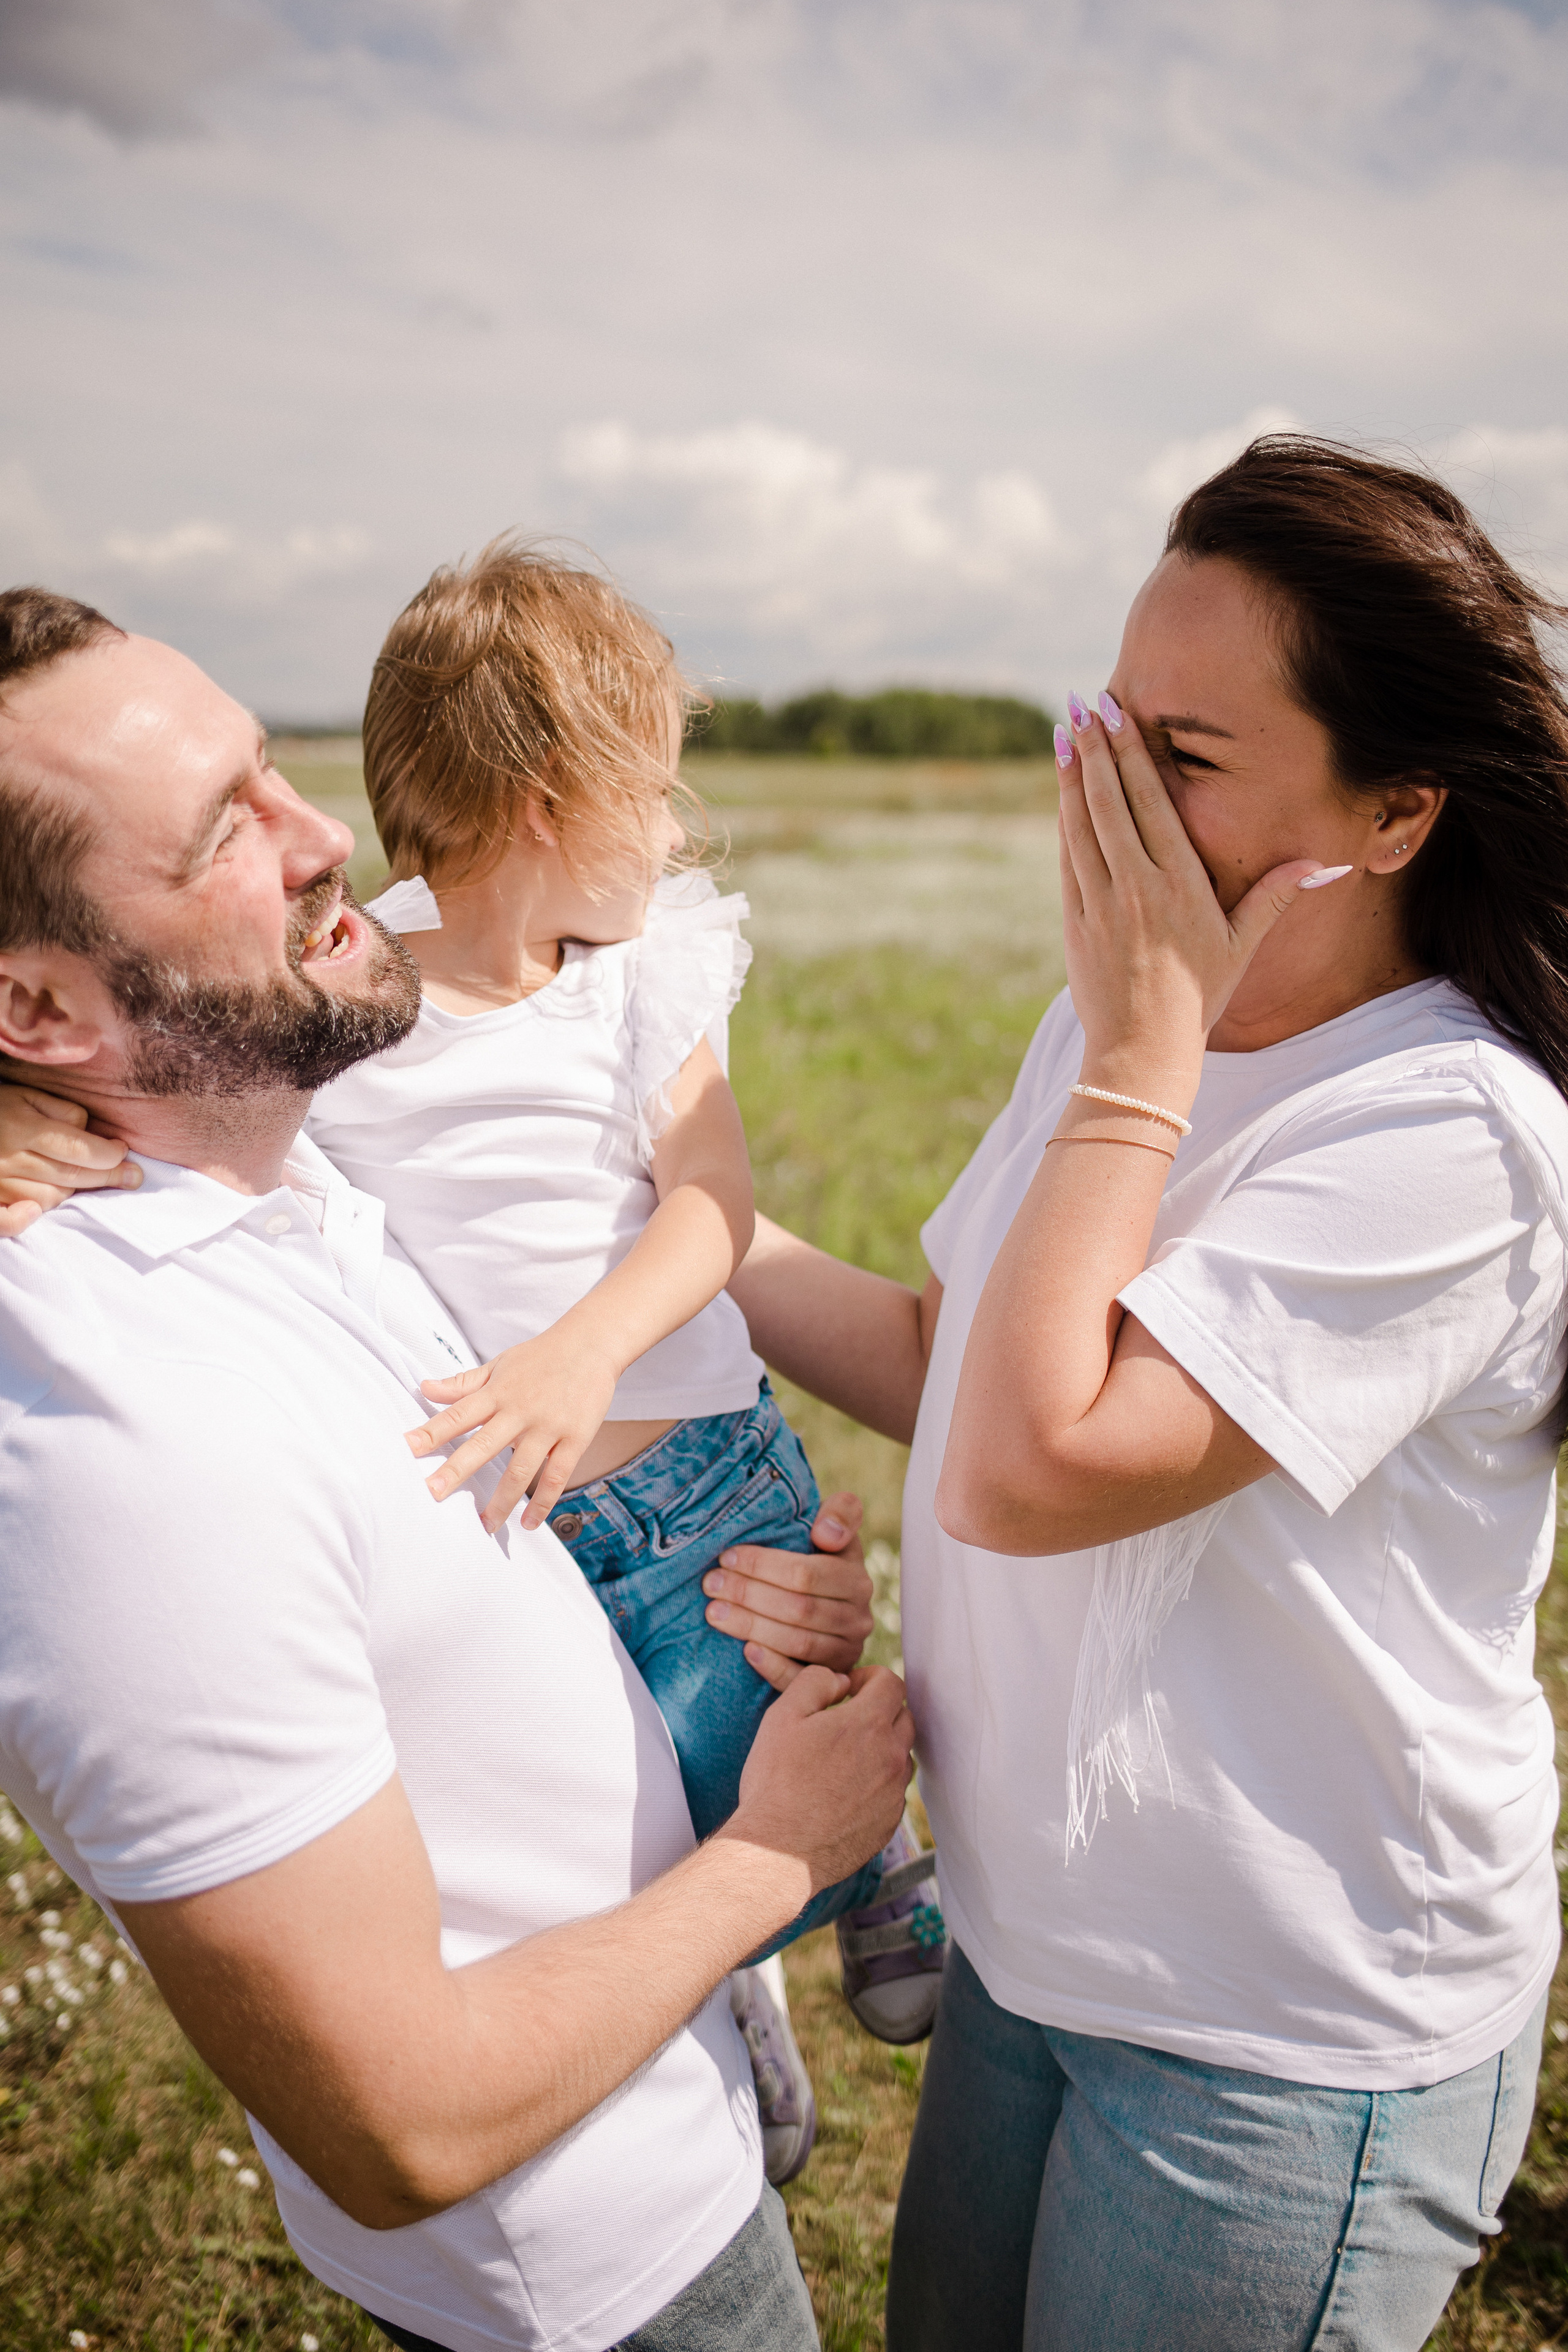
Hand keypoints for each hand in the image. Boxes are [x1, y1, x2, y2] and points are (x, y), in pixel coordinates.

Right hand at [0, 1082, 140, 1233]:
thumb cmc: (1, 1108)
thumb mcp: (30, 1096)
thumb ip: (65, 1114)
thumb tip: (98, 1139)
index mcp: (22, 1128)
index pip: (77, 1149)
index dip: (108, 1154)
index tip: (123, 1152)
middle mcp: (8, 1159)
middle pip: (70, 1177)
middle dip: (107, 1177)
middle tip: (132, 1176)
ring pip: (50, 1198)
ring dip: (74, 1190)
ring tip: (84, 1177)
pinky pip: (15, 1219)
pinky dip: (33, 1214)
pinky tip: (43, 1208)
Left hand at [408, 1323, 621, 1533]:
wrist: (592, 1343)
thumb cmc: (541, 1356)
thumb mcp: (499, 1365)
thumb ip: (463, 1383)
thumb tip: (423, 1388)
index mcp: (497, 1392)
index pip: (458, 1414)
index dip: (432, 1431)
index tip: (408, 1448)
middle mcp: (520, 1411)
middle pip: (483, 1445)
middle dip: (457, 1471)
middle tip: (434, 1494)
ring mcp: (548, 1427)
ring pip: (521, 1470)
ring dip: (502, 1501)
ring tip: (486, 1525)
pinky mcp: (575, 1438)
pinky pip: (556, 1476)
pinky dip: (543, 1502)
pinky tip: (529, 1522)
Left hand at [702, 1490, 873, 1688]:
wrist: (823, 1603)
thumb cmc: (817, 1560)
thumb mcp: (833, 1529)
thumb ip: (841, 1513)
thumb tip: (827, 1533)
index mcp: (856, 1579)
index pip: (806, 1574)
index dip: (763, 1566)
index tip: (727, 1556)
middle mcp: (858, 1619)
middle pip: (799, 1610)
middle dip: (748, 1595)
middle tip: (711, 1584)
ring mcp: (847, 1652)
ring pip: (799, 1643)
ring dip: (752, 1627)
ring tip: (714, 1613)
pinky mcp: (830, 1679)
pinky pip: (802, 1678)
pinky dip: (773, 1666)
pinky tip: (746, 1652)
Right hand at [725, 1662, 913, 1893]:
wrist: (779, 1851)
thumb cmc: (776, 1781)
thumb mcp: (783, 1715)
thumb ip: (816, 1682)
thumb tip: (840, 1681)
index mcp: (869, 1724)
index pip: (892, 1683)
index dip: (870, 1677)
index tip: (849, 1689)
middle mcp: (892, 1756)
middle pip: (903, 1717)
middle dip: (880, 1710)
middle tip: (847, 1720)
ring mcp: (894, 1793)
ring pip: (902, 1756)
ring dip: (882, 1747)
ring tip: (845, 1757)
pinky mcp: (889, 1823)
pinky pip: (894, 1791)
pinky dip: (878, 1782)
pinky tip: (845, 1791)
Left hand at [1059, 696, 1333, 1102]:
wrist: (1143, 1049)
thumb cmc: (1199, 997)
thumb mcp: (1242, 945)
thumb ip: (1277, 895)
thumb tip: (1328, 865)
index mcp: (1179, 884)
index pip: (1151, 803)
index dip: (1132, 754)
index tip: (1117, 714)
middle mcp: (1136, 886)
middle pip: (1111, 803)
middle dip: (1097, 750)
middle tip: (1083, 704)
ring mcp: (1100, 902)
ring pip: (1082, 825)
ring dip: (1072, 777)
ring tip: (1064, 734)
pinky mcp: (1075, 920)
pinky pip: (1068, 859)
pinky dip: (1064, 821)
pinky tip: (1063, 793)